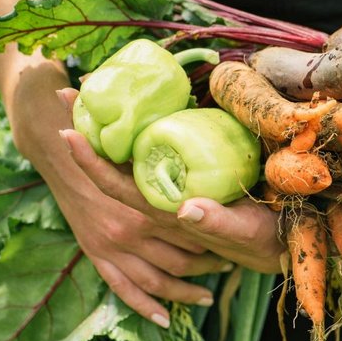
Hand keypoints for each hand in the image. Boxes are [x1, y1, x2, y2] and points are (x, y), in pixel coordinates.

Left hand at [57, 87, 284, 280]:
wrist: (276, 245)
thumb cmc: (260, 238)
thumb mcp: (244, 231)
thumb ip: (217, 223)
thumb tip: (186, 209)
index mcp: (165, 212)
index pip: (118, 185)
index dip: (91, 161)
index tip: (66, 131)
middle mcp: (160, 201)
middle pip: (112, 165)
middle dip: (88, 130)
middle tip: (65, 94)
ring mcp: (171, 190)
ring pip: (127, 160)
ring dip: (104, 130)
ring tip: (85, 97)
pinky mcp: (186, 181)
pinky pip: (150, 157)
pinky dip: (133, 135)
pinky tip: (128, 114)